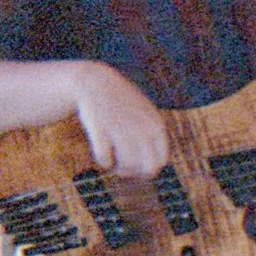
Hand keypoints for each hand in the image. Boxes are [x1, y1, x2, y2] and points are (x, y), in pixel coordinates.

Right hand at [67, 63, 168, 177]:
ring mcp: (122, 128)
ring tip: (113, 160)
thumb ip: (152, 140)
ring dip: (119, 169)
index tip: (137, 166)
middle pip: (148, 169)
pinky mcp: (100, 130)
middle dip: (137, 173)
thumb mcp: (145, 116)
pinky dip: (103, 162)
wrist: (94, 82)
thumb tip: (151, 171)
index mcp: (156, 126)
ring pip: (127, 167)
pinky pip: (105, 160)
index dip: (149, 169)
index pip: (161, 161)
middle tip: (123, 168)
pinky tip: (102, 154)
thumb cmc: (121, 104)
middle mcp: (142, 128)